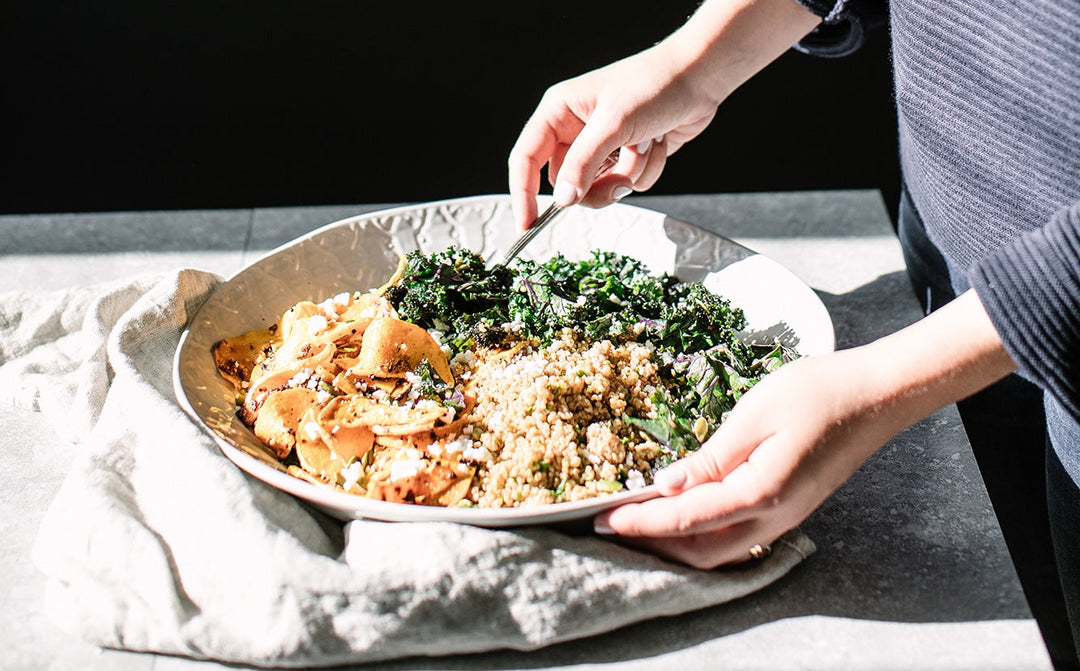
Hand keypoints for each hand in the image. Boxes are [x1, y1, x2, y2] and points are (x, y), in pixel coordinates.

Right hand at [507, 44, 720, 228]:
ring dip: (628, 175)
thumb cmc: (654, 85)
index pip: (526, 159)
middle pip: (566, 183)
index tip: (527, 224)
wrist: (700, 78)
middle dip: (597, 186)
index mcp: (558, 112)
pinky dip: (646, 171)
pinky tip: (659, 142)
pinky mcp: (626, 156)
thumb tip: (562, 200)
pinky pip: (626, 184)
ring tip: (646, 145)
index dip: (523, 194)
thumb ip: (582, 164)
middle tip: (621, 179)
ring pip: (599, 188)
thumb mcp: (613, 124)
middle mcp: (575, 130)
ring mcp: (602, 145)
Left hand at [593, 290, 1015, 568]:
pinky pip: (736, 537)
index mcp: (762, 491)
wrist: (877, 395)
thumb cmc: (818, 392)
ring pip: (718, 551)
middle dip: (651, 543)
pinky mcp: (788, 509)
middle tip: (610, 527)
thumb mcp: (755, 415)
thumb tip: (665, 487)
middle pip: (699, 551)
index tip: (603, 519)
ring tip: (637, 526)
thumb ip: (710, 458)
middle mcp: (774, 517)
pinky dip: (700, 536)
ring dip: (674, 545)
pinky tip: (681, 517)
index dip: (641, 522)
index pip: (686, 519)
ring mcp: (784, 518)